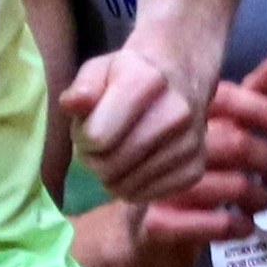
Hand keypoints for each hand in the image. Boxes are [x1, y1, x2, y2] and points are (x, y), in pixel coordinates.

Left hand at [64, 29, 220, 204]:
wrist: (180, 80)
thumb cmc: (129, 76)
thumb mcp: (100, 69)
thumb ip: (82, 87)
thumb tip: (71, 103)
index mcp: (147, 82)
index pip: (96, 137)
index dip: (81, 137)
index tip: (87, 126)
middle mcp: (176, 113)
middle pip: (111, 166)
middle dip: (93, 160)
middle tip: (98, 146)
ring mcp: (191, 143)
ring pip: (127, 186)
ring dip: (111, 177)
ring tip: (116, 153)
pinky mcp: (196, 169)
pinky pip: (148, 196)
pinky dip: (134, 187)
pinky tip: (136, 165)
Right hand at [120, 55, 266, 266]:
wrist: (134, 233)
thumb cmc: (179, 170)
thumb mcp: (216, 127)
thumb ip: (251, 96)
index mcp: (177, 117)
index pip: (225, 100)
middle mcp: (164, 147)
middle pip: (234, 143)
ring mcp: (159, 187)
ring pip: (231, 185)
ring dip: (259, 196)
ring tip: (264, 200)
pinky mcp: (159, 224)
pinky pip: (214, 224)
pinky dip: (238, 225)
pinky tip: (246, 226)